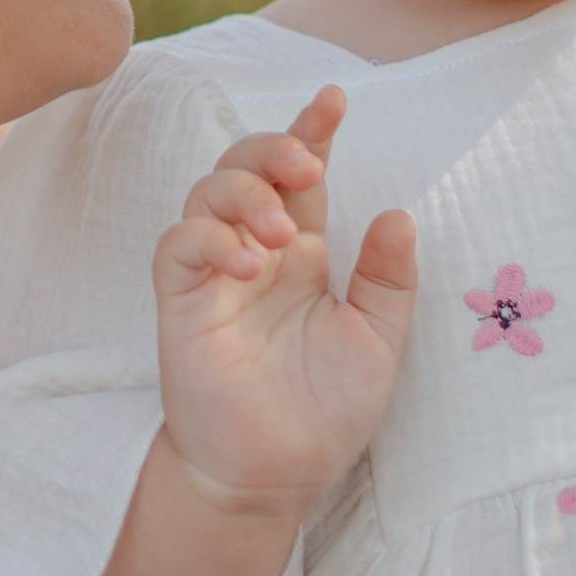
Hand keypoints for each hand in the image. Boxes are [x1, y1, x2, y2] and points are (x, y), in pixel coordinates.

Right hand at [153, 87, 416, 509]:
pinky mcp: (181, 303)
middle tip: (306, 167)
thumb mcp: (378, 343)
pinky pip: (178, 245)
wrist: (276, 475)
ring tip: (279, 234)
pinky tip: (247, 263)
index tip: (334, 100)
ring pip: (207, 192)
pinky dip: (209, 238)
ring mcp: (215, 275)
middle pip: (246, 166)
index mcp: (303, 254)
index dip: (312, 132)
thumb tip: (397, 212)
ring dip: (244, 195)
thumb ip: (387, 281)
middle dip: (273, 148)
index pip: (301, 177)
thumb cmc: (325, 411)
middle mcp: (257, 253)